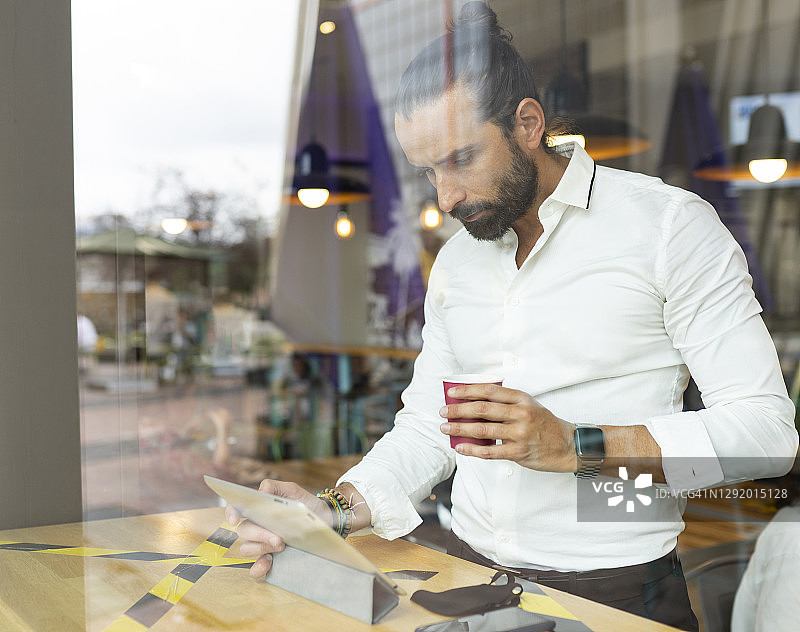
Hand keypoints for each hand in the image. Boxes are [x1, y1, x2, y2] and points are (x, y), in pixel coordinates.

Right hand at [225, 479, 329, 578]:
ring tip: (281, 545)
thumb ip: (274, 487)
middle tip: (278, 538)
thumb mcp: (293, 491)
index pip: (236, 508)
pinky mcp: (270, 558)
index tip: (234, 519)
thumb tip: (261, 490)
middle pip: (244, 531)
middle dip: (259, 534)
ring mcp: (262, 543)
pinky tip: (269, 562)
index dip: (231, 513)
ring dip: (261, 548)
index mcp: (258, 508)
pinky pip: (256, 567)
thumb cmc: (305, 504)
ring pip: (247, 548)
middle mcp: (257, 526)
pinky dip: (259, 567)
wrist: (324, 520)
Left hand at [439, 383, 576, 472]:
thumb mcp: (529, 405)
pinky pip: (490, 452)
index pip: (489, 390)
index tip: (452, 393)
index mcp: (522, 399)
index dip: (467, 390)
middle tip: (443, 411)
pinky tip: (460, 448)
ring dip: (460, 429)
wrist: (568, 445)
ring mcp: (520, 434)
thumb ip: (507, 402)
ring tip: (445, 428)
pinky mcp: (519, 453)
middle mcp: (520, 414)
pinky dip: (472, 450)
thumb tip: (475, 402)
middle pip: (482, 409)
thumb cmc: (544, 424)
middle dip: (458, 410)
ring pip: (482, 430)